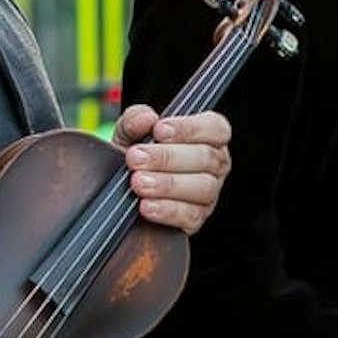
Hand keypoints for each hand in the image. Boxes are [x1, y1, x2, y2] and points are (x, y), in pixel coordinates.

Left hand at [116, 105, 232, 235]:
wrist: (121, 195)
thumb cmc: (136, 159)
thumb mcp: (130, 134)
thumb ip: (135, 120)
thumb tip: (146, 118)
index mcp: (207, 137)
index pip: (215, 127)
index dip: (190, 128)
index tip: (159, 130)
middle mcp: (214, 165)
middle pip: (206, 158)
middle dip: (167, 157)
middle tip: (136, 158)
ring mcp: (209, 194)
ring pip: (202, 187)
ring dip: (167, 184)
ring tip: (138, 182)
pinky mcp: (197, 219)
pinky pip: (191, 215)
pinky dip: (167, 210)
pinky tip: (146, 206)